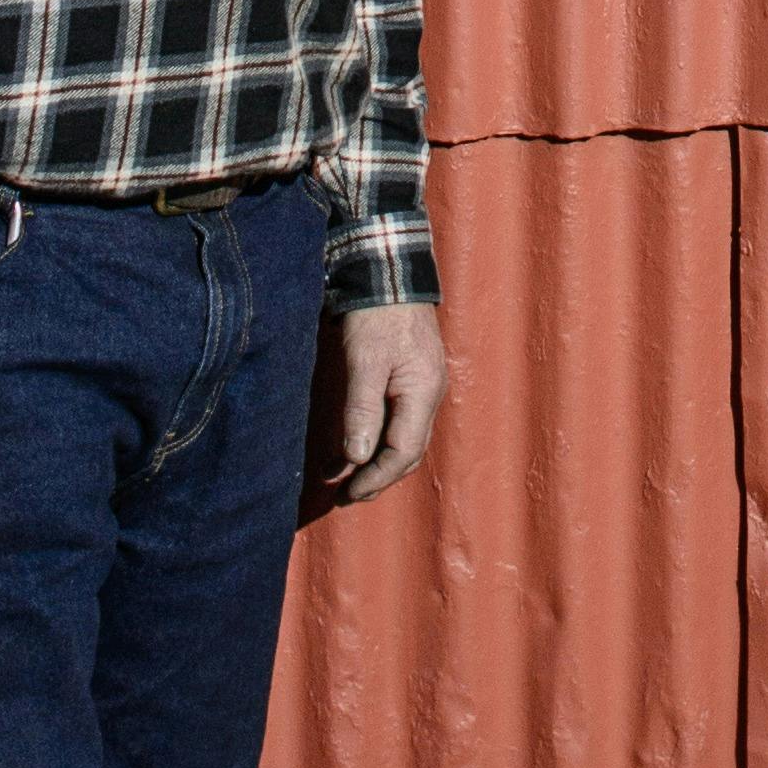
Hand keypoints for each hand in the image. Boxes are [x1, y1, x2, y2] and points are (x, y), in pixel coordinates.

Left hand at [317, 303, 446, 505]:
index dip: (375, 479)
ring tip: (339, 480)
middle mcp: (428, 395)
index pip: (403, 453)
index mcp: (422, 393)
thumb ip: (362, 410)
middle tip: (344, 497)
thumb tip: (355, 457)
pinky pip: (395, 421)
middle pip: (407, 452)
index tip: (347, 495)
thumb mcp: (364, 361)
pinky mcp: (408, 378)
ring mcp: (421, 386)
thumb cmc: (377, 314)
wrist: (388, 270)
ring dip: (372, 462)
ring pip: (401, 439)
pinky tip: (346, 447)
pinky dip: (372, 439)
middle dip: (376, 478)